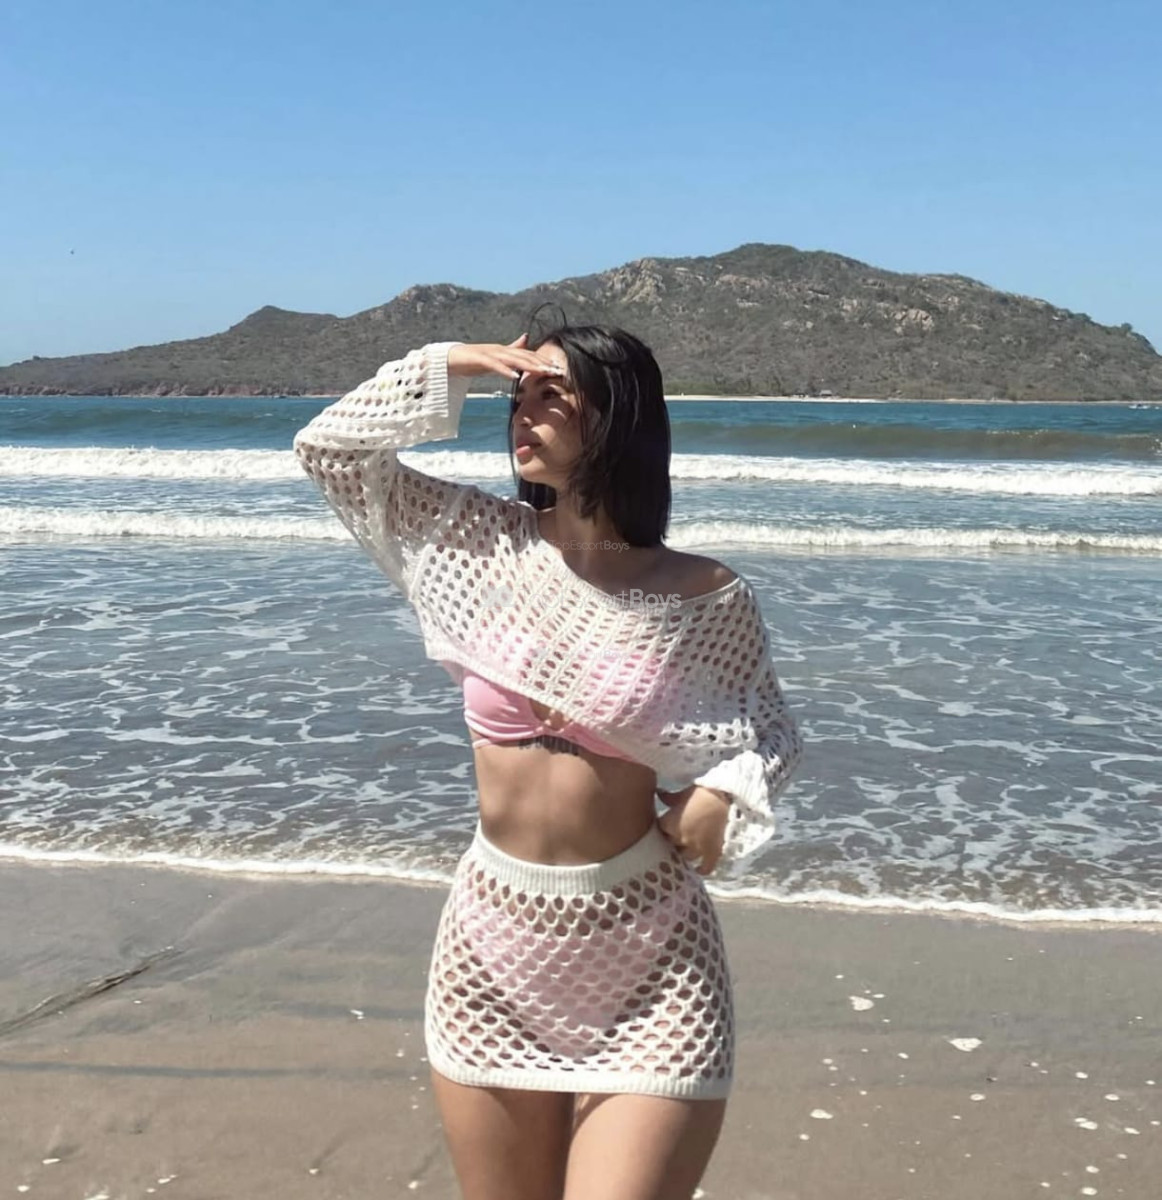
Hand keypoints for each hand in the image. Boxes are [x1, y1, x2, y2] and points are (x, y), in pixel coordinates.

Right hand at [447, 334, 564, 380]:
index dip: (544, 362)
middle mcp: (500, 350)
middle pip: (525, 356)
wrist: (448, 358)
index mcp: (505, 351)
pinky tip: (515, 376)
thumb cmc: (473, 360)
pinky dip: (506, 370)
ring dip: (530, 365)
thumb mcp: (495, 357)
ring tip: (543, 372)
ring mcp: (490, 353)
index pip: (528, 356)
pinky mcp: (480, 359)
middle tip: (558, 371)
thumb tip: (525, 338)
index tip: (559, 370)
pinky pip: (495, 365)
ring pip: (514, 359)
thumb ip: (510, 349)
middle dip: (542, 364)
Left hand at [657, 785, 730, 875]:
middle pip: (670, 845)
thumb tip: (658, 794)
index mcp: (669, 823)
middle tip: (677, 836)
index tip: (666, 825)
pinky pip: (706, 867)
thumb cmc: (702, 793)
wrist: (726, 797)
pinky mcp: (712, 852)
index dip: (663, 828)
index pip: (659, 830)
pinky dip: (702, 869)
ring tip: (686, 849)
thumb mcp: (683, 793)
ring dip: (685, 853)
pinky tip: (699, 870)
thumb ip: (668, 798)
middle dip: (672, 841)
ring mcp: (696, 847)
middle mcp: (679, 838)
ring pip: (684, 856)